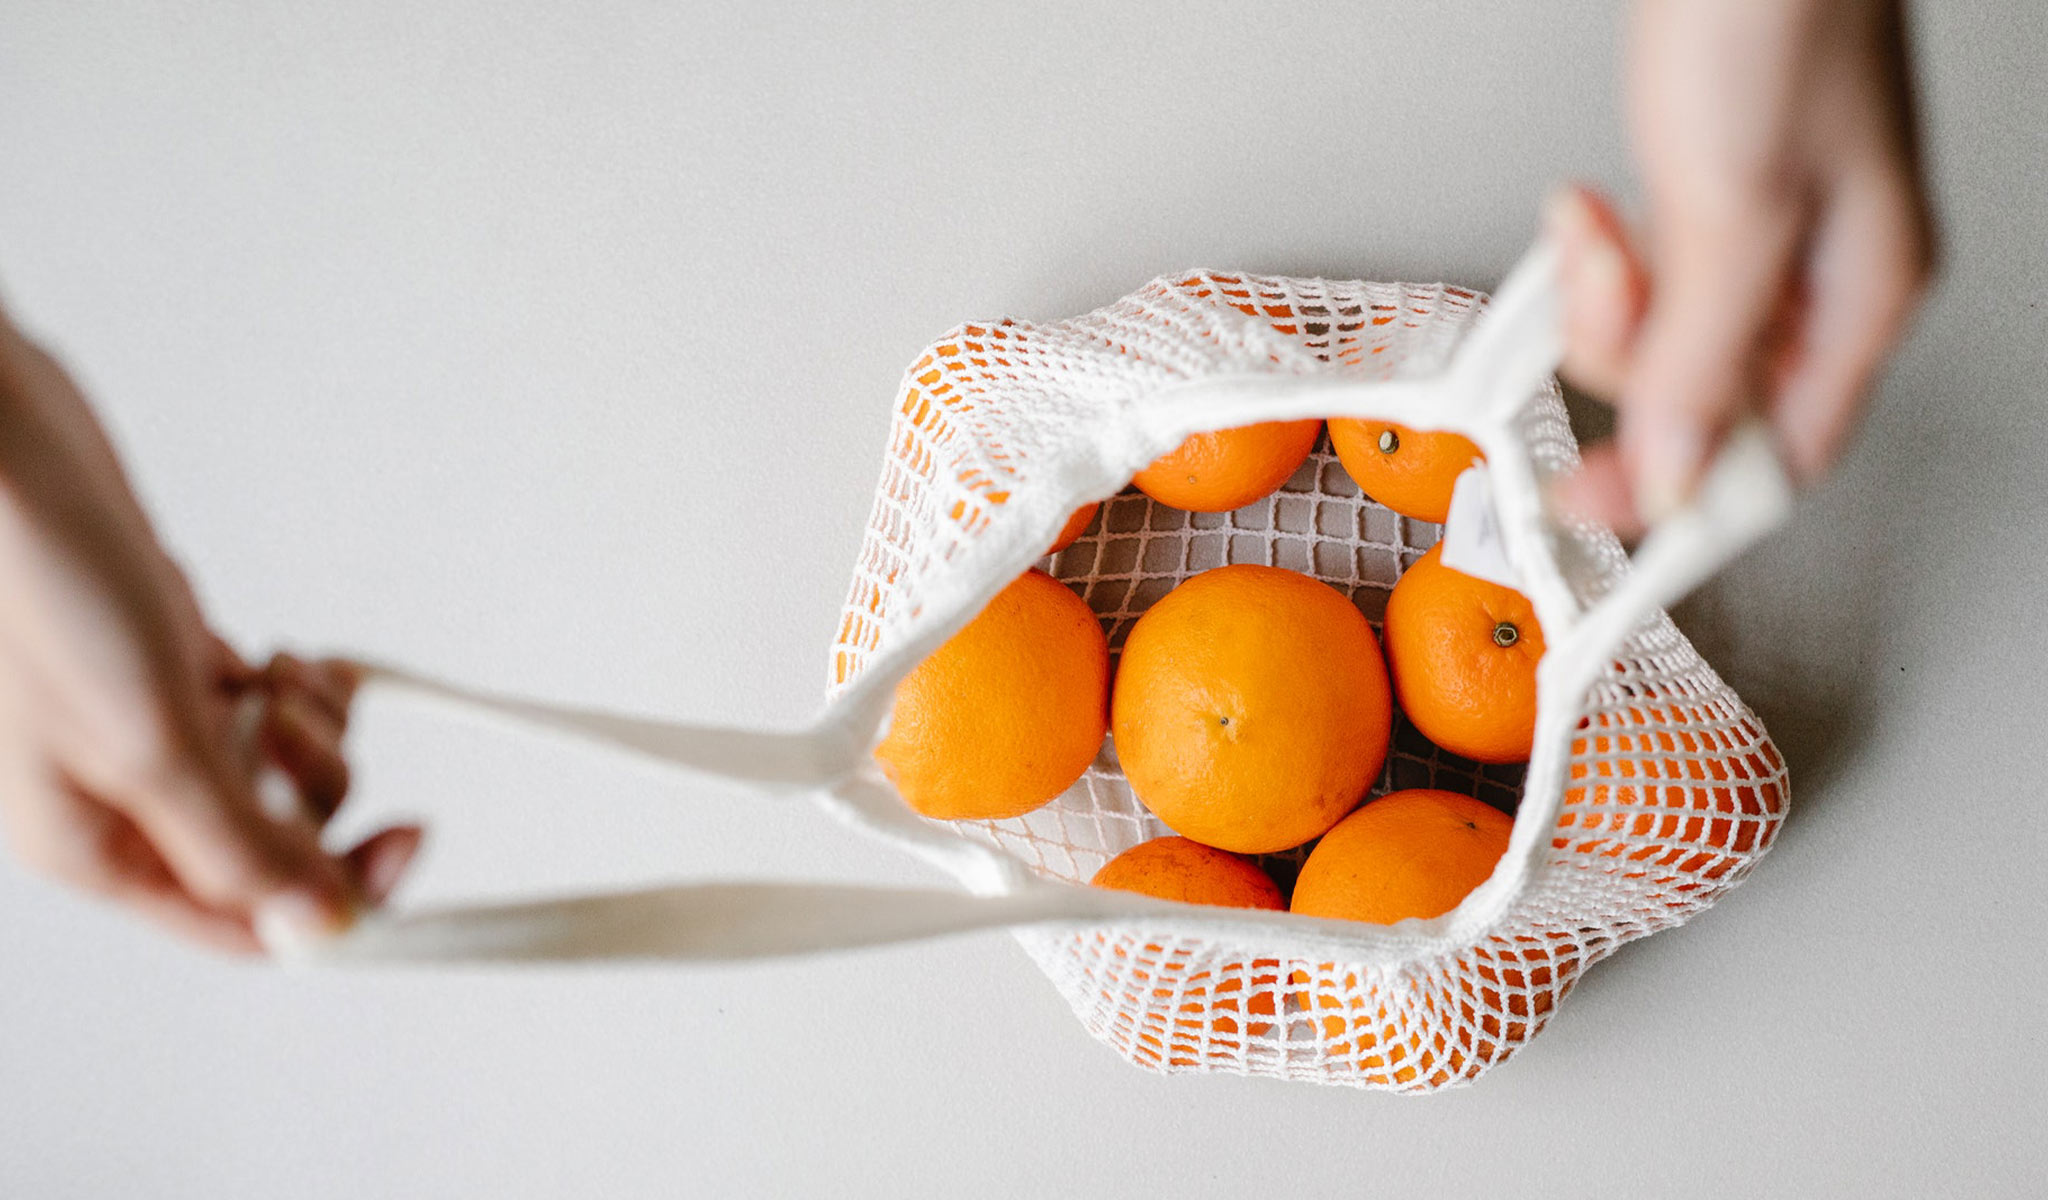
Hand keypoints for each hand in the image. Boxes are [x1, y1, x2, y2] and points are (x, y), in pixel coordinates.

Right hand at [0, 306, 417, 953]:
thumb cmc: (34, 590)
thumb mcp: (146, 742)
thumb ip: (235, 844)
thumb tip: (317, 929)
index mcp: (94, 846)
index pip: (238, 922)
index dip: (333, 900)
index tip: (408, 840)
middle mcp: (119, 799)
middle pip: (269, 841)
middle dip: (310, 783)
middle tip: (284, 718)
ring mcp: (146, 726)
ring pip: (276, 769)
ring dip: (309, 726)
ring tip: (272, 672)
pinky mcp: (169, 662)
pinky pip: (265, 706)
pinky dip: (295, 686)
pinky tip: (282, 657)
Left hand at [1551, 0, 1935, 530]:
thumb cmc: (1775, 14)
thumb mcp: (1732, 210)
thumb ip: (1702, 358)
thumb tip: (1678, 478)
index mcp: (1863, 295)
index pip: (1775, 459)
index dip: (1681, 497)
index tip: (1594, 510)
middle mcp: (1822, 279)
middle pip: (1703, 399)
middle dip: (1628, 353)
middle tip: (1600, 286)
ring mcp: (1767, 237)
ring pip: (1661, 339)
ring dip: (1604, 296)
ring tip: (1594, 220)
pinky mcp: (1713, 196)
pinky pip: (1645, 278)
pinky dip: (1603, 255)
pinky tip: (1593, 208)